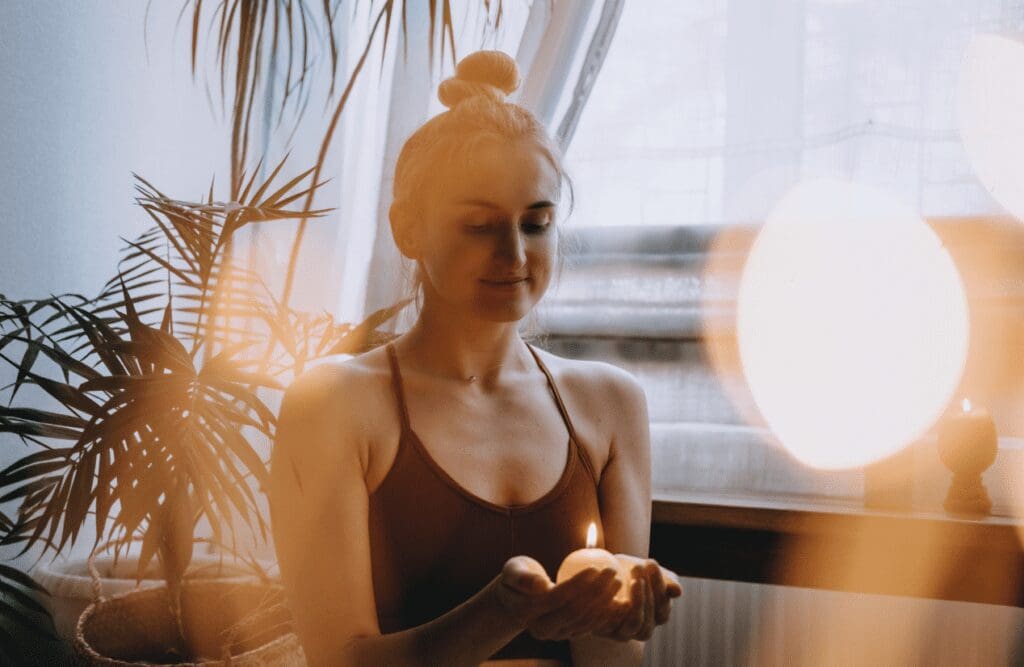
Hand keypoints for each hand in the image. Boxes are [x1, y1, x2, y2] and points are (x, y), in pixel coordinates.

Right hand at [494, 556, 624, 640]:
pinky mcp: (569, 636)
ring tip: (618, 581)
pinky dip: (607, 614)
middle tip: (612, 572)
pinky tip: (620, 600)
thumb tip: (540, 584)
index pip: (557, 598)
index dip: (578, 584)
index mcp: (525, 612)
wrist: (519, 599)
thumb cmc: (518, 576)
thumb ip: (522, 576)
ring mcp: (556, 635)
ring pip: (585, 620)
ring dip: (605, 602)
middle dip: (597, 592)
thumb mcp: (513, 570)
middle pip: (574, 611)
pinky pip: (590, 626)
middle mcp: (541, 629)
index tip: (595, 567)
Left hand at [591, 555, 681, 640]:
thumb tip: (677, 591)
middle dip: (647, 591)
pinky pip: (611, 624)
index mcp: (658, 616)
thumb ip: (665, 581)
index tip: (651, 562)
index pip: (662, 608)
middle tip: (638, 566)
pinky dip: (614, 609)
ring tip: (632, 579)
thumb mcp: (649, 572)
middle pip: (651, 617)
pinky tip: (614, 589)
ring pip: (635, 624)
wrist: (603, 574)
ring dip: (636, 601)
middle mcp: (642, 629)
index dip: (658, 585)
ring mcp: (623, 633)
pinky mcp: (604, 630)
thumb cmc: (632, 571)